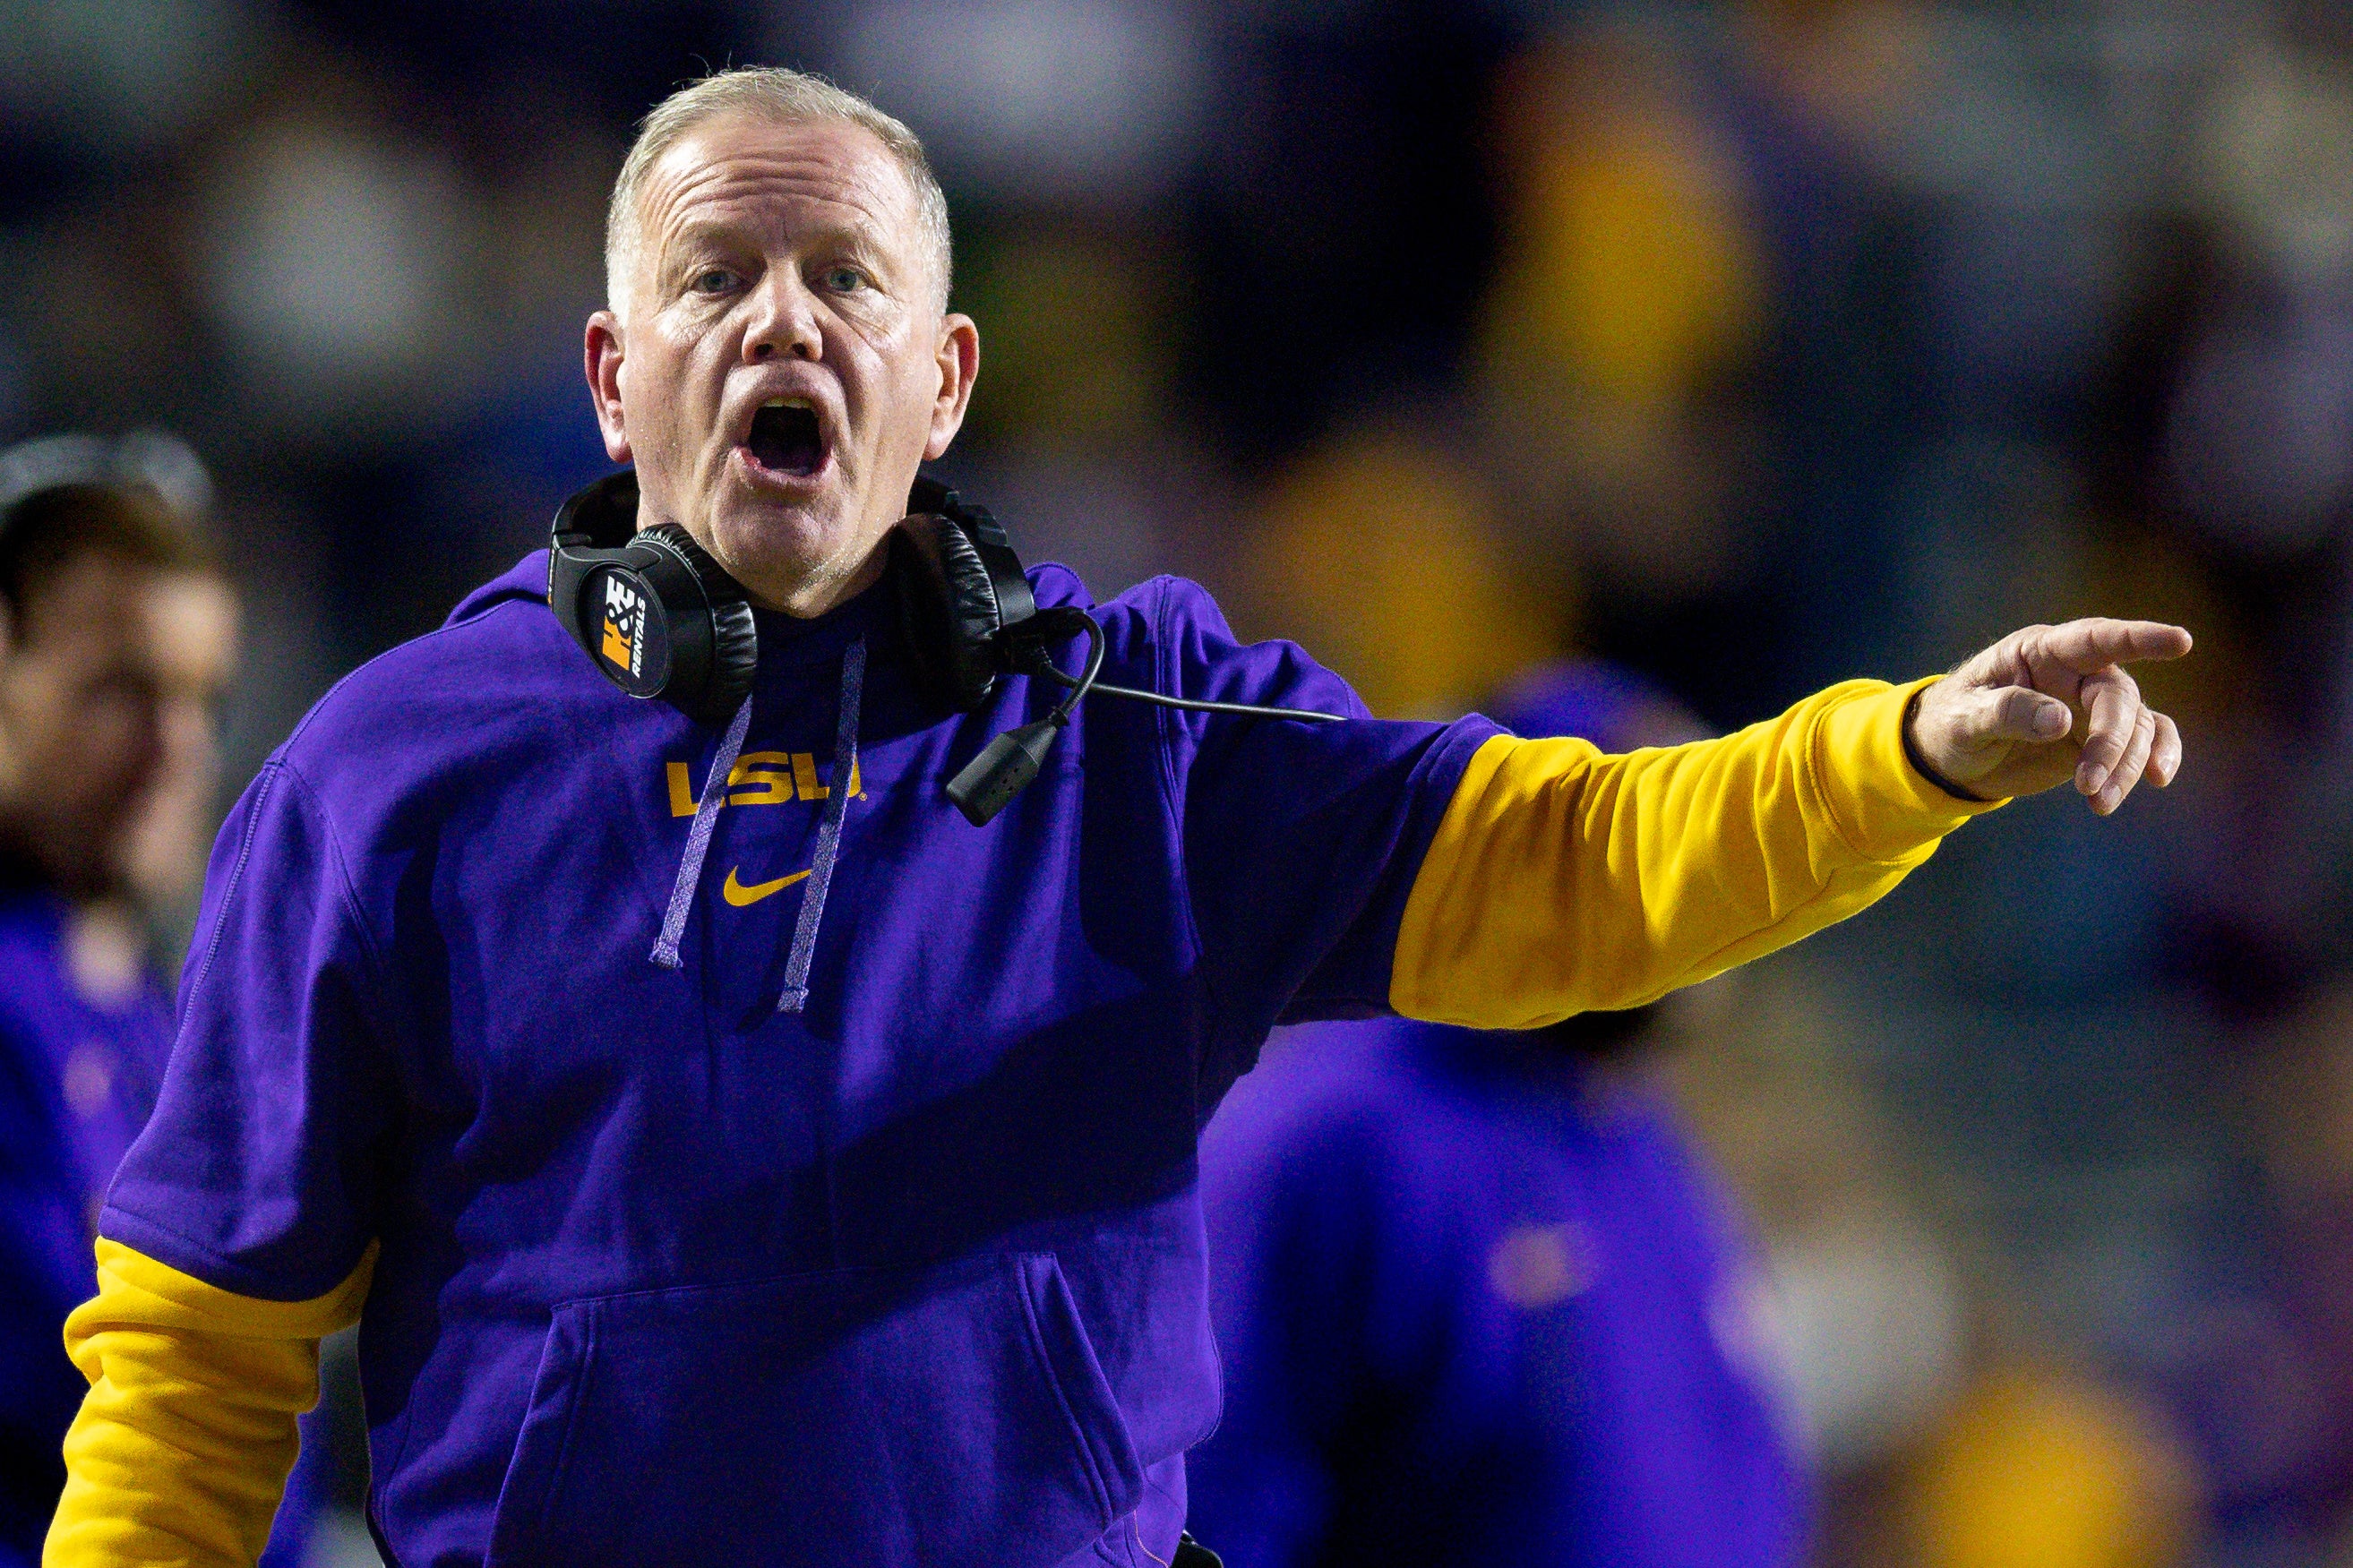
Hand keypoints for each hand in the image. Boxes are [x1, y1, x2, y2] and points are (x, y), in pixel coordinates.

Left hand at [1907, 619, 2192, 814]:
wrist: (1952, 755)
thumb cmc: (1953, 721)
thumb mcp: (1965, 717)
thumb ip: (2009, 712)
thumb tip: (2061, 721)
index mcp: (2041, 651)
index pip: (2095, 638)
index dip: (2138, 638)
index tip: (2180, 642)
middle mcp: (2075, 671)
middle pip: (2116, 697)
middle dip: (2112, 742)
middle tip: (2090, 785)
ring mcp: (2091, 704)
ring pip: (2135, 726)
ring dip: (2127, 766)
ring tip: (2100, 803)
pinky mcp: (2099, 737)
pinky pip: (2144, 741)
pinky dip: (2155, 758)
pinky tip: (2158, 779)